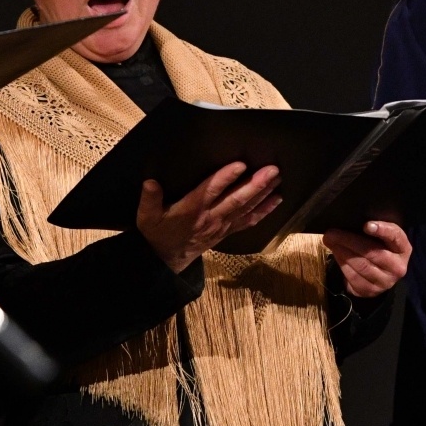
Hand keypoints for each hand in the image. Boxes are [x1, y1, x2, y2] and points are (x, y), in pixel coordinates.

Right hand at [136, 162, 282, 272]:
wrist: (167, 259)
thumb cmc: (158, 233)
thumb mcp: (147, 217)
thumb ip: (149, 199)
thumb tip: (150, 182)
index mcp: (191, 210)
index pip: (210, 191)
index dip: (225, 178)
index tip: (240, 165)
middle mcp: (210, 217)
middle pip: (236, 199)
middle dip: (256, 185)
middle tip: (272, 170)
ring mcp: (221, 225)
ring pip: (246, 208)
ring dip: (263, 193)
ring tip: (278, 179)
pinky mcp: (227, 231)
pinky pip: (248, 221)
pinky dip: (264, 211)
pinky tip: (276, 200)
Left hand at [324, 221, 410, 298]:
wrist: (379, 274)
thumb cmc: (379, 248)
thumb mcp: (381, 238)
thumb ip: (373, 229)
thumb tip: (349, 222)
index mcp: (403, 249)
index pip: (396, 237)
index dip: (382, 230)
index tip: (366, 225)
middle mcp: (397, 267)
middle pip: (374, 253)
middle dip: (350, 241)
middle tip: (333, 232)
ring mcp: (385, 282)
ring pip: (362, 266)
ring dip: (343, 252)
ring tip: (331, 241)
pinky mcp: (370, 290)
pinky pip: (354, 277)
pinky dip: (342, 264)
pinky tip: (336, 253)